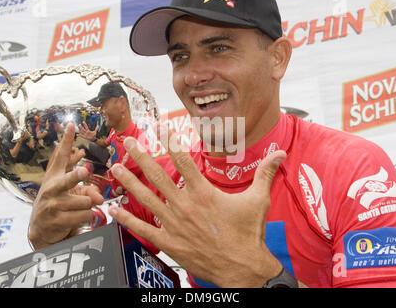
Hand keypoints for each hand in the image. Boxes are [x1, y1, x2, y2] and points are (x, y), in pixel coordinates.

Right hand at [28, 123, 103, 248]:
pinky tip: (82, 217)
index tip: (71, 125)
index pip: (61, 155)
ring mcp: (54, 205)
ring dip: (90, 205)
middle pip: (69, 179)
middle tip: (84, 171)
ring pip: (86, 201)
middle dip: (77, 176)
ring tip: (82, 208)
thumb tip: (99, 198)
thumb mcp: (67, 191)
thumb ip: (86, 187)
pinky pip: (86, 215)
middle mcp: (52, 188)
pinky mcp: (58, 220)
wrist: (41, 228)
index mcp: (54, 176)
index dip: (67, 140)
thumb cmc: (58, 203)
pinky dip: (89, 217)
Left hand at [108, 131, 285, 286]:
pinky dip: (127, 219)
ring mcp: (174, 224)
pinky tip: (114, 210)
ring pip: (146, 198)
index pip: (184, 160)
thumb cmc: (249, 234)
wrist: (243, 268)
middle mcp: (185, 205)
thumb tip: (281, 153)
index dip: (171, 141)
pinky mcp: (169, 242)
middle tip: (128, 143)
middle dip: (141, 157)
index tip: (160, 127)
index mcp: (205, 193)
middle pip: (158, 175)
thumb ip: (266, 173)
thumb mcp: (259, 200)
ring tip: (115, 168)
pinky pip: (144, 228)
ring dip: (129, 182)